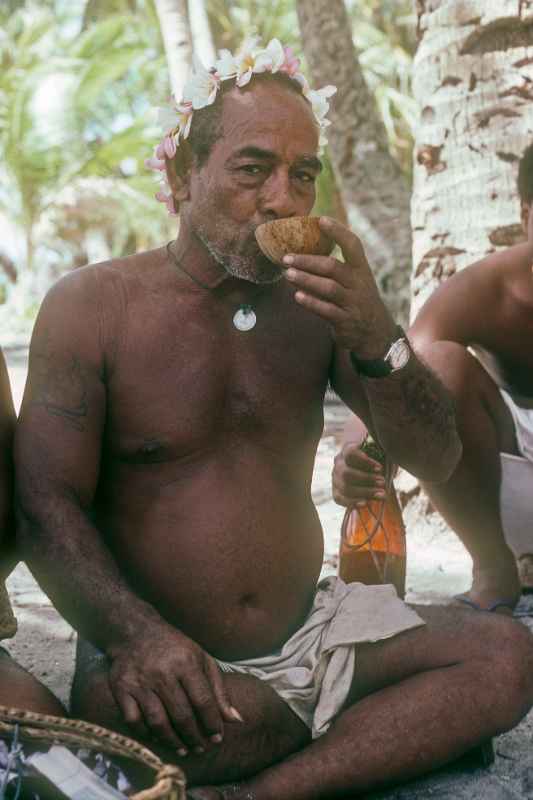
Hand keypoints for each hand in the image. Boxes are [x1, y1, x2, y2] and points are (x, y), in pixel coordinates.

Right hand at [108, 627, 241, 753]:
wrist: (135, 631)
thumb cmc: (175, 648)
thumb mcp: (202, 659)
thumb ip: (219, 690)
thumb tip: (236, 721)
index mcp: (186, 662)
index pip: (203, 701)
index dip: (212, 724)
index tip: (217, 738)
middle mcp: (163, 672)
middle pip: (181, 715)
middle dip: (194, 737)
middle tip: (200, 749)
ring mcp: (140, 681)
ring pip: (157, 722)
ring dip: (172, 741)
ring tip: (183, 749)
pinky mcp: (122, 688)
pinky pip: (133, 720)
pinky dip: (145, 734)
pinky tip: (157, 738)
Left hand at [283, 217, 395, 356]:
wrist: (375, 332)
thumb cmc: (357, 299)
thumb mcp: (356, 280)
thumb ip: (337, 267)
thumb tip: (305, 248)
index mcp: (361, 269)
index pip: (353, 245)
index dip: (338, 231)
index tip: (321, 220)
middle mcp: (359, 284)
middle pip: (333, 267)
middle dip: (308, 261)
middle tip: (286, 257)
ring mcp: (353, 303)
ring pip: (329, 288)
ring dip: (306, 280)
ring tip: (288, 274)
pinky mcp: (345, 321)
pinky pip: (326, 310)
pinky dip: (311, 302)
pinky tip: (297, 296)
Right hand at [332, 442, 385, 507]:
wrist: (371, 472)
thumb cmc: (378, 461)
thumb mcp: (381, 454)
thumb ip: (382, 455)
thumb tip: (387, 463)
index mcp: (348, 449)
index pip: (351, 453)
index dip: (365, 461)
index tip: (380, 468)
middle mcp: (339, 463)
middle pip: (347, 473)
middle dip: (367, 479)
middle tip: (383, 482)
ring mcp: (335, 478)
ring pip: (345, 488)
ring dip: (364, 492)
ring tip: (382, 494)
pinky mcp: (336, 492)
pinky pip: (340, 499)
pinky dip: (352, 502)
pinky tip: (365, 503)